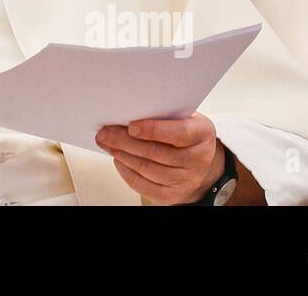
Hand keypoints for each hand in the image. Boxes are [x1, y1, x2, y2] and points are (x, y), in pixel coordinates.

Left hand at [95, 113, 225, 204]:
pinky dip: (126, 172)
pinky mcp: (172, 195)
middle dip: (125, 141)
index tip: (131, 126)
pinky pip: (144, 186)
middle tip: (105, 133)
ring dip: (122, 155)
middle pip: (156, 152)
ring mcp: (186, 181)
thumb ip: (162, 113)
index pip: (179, 133)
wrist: (201, 162)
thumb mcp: (183, 116)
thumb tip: (128, 111)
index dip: (154, 130)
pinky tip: (118, 159)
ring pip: (147, 169)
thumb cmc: (186, 134)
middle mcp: (198, 159)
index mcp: (202, 133)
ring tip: (107, 143)